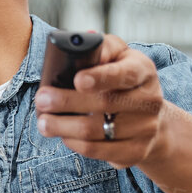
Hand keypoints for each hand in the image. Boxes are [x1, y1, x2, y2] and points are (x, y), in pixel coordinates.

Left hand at [33, 35, 179, 168]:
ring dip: (63, 127)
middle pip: (105, 104)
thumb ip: (100, 49)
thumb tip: (81, 41)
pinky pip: (98, 151)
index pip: (124, 73)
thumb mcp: (117, 57)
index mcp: (143, 71)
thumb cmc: (122, 80)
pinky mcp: (136, 152)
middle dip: (67, 102)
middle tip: (41, 99)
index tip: (77, 80)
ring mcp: (145, 128)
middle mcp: (150, 99)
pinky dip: (74, 143)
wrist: (149, 118)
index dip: (101, 77)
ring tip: (43, 122)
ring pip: (95, 131)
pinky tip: (62, 136)